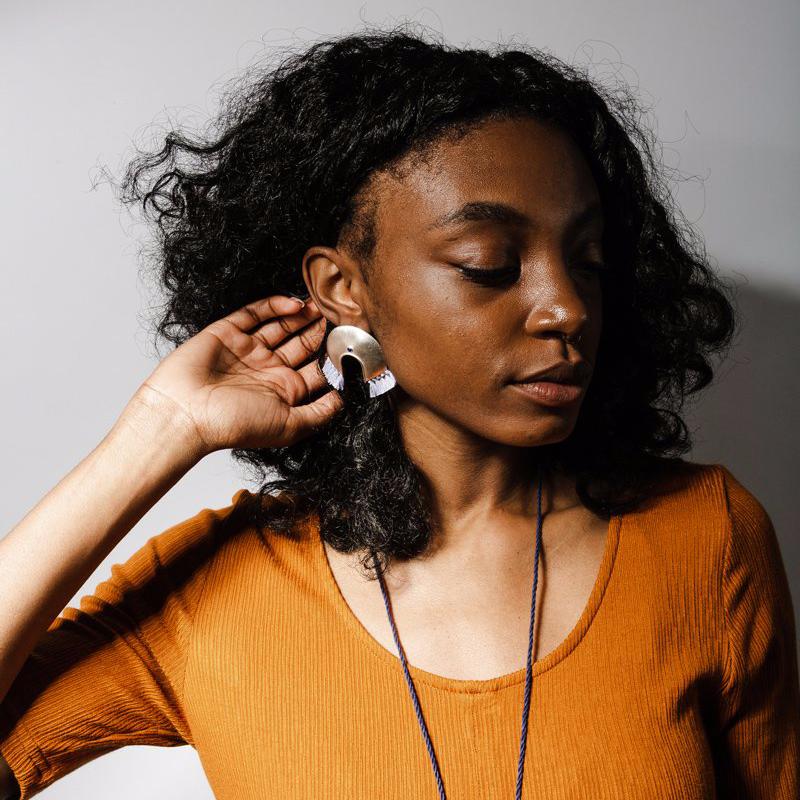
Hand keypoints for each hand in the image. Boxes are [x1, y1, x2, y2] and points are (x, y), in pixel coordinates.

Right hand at [129, 295, 343, 454]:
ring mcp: (247, 349)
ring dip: (301, 316)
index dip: (332, 357)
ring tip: (321, 304)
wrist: (186, 413)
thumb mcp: (289, 425)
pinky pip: (254, 313)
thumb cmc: (234, 425)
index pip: (315, 370)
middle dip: (320, 331)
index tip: (351, 343)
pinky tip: (295, 304)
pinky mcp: (227, 332)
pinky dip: (275, 306)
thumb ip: (319, 414)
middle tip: (340, 315)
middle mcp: (266, 370)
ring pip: (281, 326)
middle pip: (301, 344)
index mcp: (282, 392)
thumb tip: (343, 401)